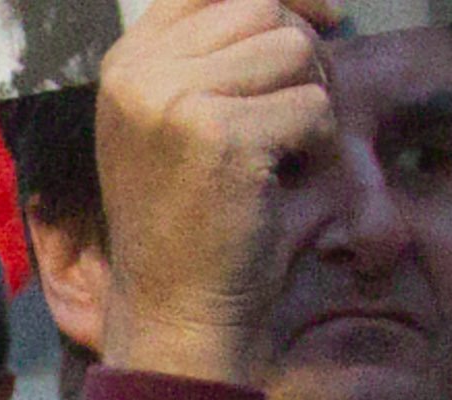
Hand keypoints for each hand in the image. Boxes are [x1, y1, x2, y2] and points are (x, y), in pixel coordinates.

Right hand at [97, 0, 337, 386]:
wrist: (177, 316)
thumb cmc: (192, 225)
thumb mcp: (179, 123)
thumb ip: (211, 55)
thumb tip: (300, 1)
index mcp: (125, 65)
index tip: (326, 18)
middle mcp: (140, 76)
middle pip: (261, 8)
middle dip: (303, 53)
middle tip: (305, 111)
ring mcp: (175, 104)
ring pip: (292, 49)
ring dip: (312, 99)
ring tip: (287, 152)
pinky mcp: (221, 139)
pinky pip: (311, 106)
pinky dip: (318, 145)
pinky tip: (285, 182)